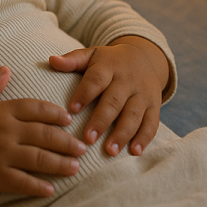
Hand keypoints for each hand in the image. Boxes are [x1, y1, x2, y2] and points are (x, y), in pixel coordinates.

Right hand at [0, 66, 86, 197]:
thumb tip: (6, 69)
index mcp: (0, 111)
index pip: (36, 108)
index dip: (54, 113)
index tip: (67, 119)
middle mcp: (6, 132)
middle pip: (45, 135)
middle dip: (66, 141)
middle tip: (81, 147)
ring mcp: (1, 155)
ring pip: (39, 159)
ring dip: (60, 163)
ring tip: (75, 167)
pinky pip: (22, 182)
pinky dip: (37, 187)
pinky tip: (50, 189)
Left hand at [49, 36, 167, 156]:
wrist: (144, 57)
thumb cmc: (109, 61)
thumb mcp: (91, 55)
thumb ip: (72, 60)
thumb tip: (51, 60)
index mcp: (108, 67)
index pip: (95, 80)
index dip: (84, 94)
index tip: (72, 110)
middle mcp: (127, 80)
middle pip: (114, 101)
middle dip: (101, 120)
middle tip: (88, 139)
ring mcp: (142, 94)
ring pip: (133, 114)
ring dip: (123, 133)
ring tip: (110, 151)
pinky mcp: (154, 106)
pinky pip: (151, 123)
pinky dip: (144, 138)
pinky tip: (134, 152)